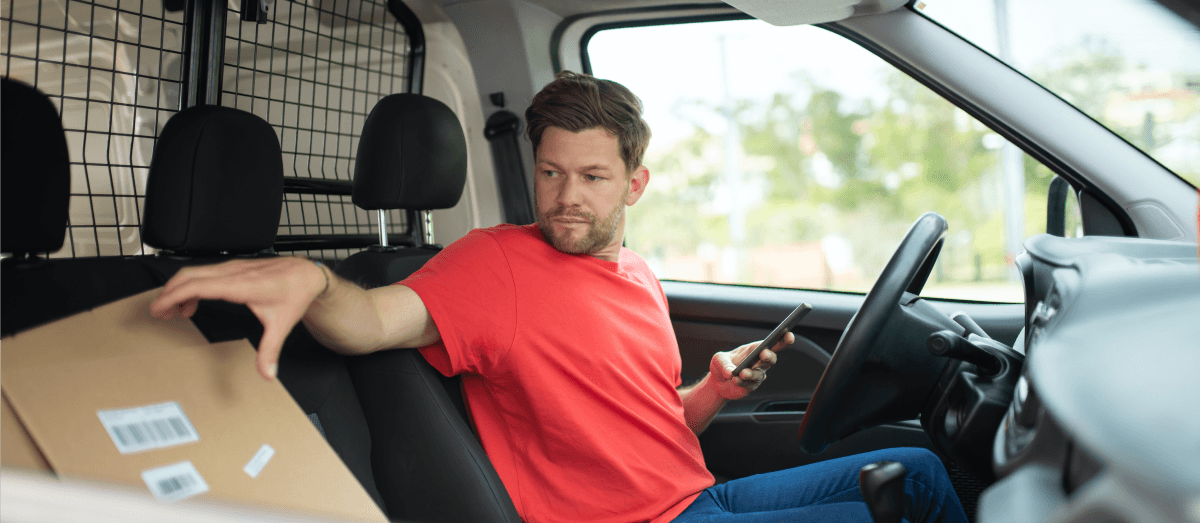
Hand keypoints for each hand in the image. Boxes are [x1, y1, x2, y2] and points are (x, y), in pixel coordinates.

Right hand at [149, 257, 328, 379]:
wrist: (307, 274)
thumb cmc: (295, 292)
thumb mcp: (282, 324)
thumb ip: (270, 350)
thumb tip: (267, 372)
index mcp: (241, 285)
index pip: (197, 285)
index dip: (173, 296)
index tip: (158, 308)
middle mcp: (233, 272)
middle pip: (189, 276)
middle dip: (168, 293)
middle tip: (157, 312)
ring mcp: (233, 267)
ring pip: (195, 272)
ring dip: (178, 289)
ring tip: (171, 310)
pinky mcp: (234, 267)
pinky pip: (205, 274)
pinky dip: (191, 286)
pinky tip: (193, 303)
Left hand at [709, 332, 794, 400]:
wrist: (717, 382)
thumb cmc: (721, 365)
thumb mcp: (718, 359)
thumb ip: (724, 364)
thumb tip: (730, 373)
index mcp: (754, 349)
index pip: (772, 343)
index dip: (783, 339)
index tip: (789, 335)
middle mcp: (759, 362)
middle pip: (771, 359)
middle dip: (769, 356)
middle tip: (764, 354)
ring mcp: (757, 375)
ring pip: (759, 374)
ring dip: (752, 373)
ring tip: (742, 373)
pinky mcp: (751, 387)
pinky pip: (749, 384)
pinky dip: (742, 382)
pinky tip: (736, 380)